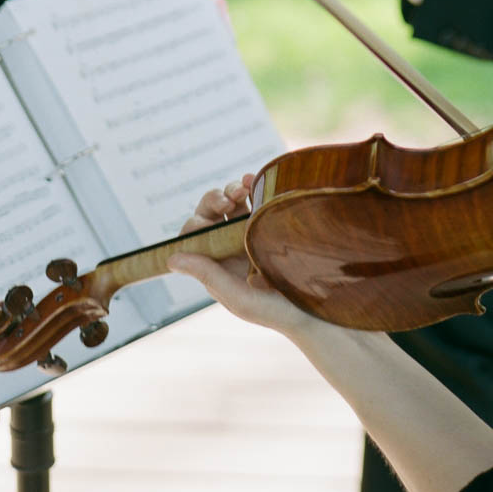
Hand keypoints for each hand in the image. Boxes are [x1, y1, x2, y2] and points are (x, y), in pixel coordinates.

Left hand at [169, 178, 315, 338]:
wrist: (320, 308)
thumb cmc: (278, 311)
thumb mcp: (240, 299)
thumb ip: (208, 275)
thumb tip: (172, 258)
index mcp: (216, 265)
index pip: (194, 237)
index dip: (196, 224)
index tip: (208, 224)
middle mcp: (229, 246)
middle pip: (210, 213)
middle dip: (214, 199)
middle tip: (229, 200)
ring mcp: (250, 232)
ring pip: (231, 201)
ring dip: (232, 189)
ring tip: (243, 188)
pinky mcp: (270, 221)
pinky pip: (255, 197)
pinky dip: (250, 184)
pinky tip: (252, 180)